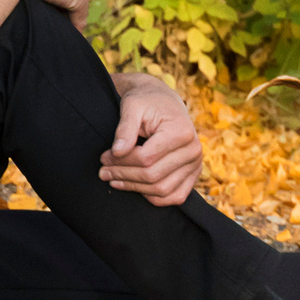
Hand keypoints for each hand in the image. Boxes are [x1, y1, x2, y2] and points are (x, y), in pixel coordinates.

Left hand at [101, 74, 202, 205]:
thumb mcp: (132, 106)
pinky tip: (134, 188)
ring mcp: (196, 165)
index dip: (121, 162)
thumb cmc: (146, 101)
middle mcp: (193, 150)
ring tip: (113, 180)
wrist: (164, 102)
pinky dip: (154, 198)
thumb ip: (125, 129)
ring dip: (135, 189)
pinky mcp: (193, 175)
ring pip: (162, 190)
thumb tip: (116, 152)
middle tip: (103, 172)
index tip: (103, 157)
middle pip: (153, 175)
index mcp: (181, 132)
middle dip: (124, 175)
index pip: (146, 158)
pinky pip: (175, 196)